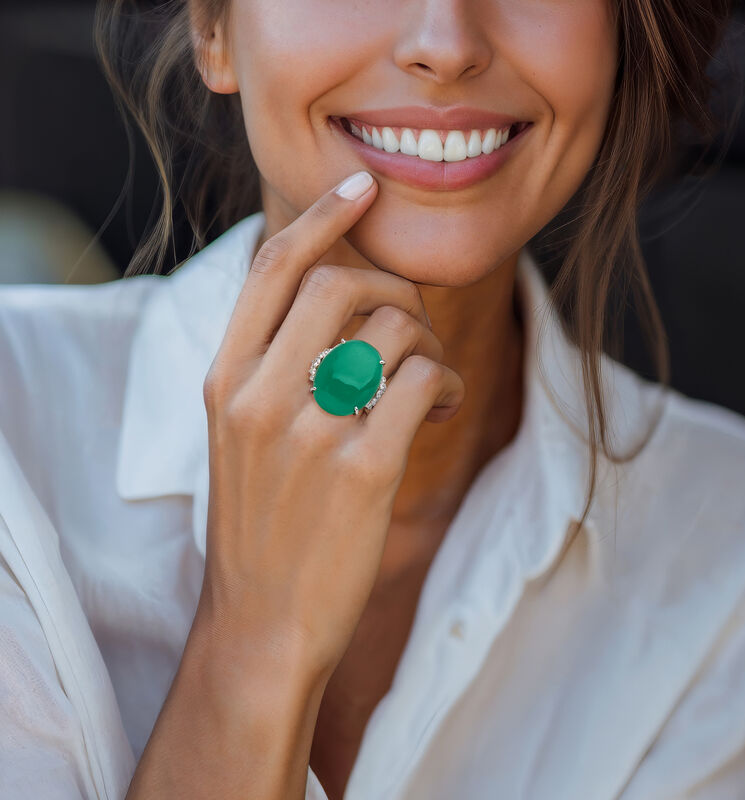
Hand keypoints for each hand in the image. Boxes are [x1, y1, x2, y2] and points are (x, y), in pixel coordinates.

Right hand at [197, 171, 464, 686]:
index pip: (273, 268)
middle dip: (396, 291)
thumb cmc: (262, 523)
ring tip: (430, 384)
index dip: (323, 216)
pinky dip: (446, 383)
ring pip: (394, 330)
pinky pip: (424, 382)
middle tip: (416, 329)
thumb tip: (339, 296)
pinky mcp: (362, 470)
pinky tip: (438, 409)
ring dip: (430, 345)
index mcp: (224, 379)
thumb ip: (272, 364)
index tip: (363, 187)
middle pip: (344, 285)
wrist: (261, 622)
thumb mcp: (239, 435)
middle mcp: (258, 396)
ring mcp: (309, 433)